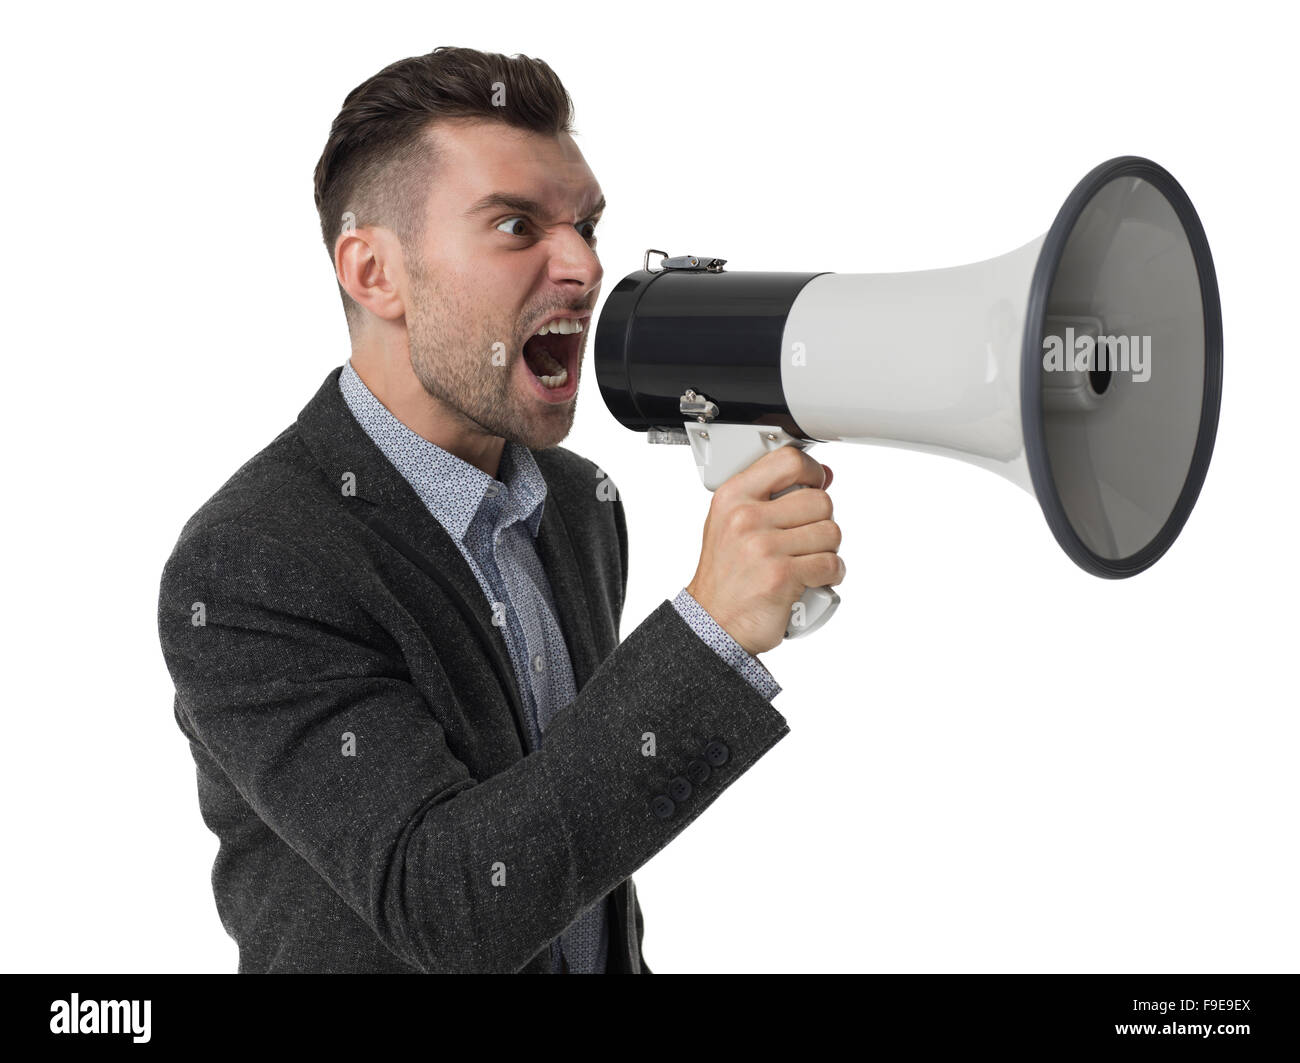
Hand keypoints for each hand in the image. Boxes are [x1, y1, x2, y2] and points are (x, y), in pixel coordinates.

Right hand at [686, 445, 844, 655]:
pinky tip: (814, 579)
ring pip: (831, 532)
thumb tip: (823, 475)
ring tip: (807, 561)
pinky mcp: (782, 575)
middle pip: (819, 500)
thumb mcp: (734, 524)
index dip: (812, 472)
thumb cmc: (728, 575)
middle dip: (821, 522)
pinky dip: (831, 574)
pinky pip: (831, 563)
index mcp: (733, 497)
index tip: (814, 484)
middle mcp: (745, 518)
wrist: (714, 622)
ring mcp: (763, 547)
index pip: (788, 461)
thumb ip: (772, 496)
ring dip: (827, 550)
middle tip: (805, 540)